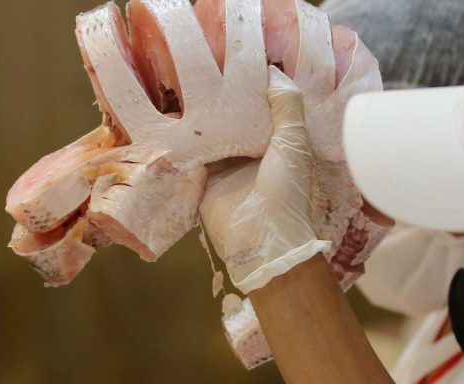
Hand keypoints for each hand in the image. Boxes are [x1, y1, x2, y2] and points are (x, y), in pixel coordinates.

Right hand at [199, 67, 330, 293]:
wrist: (262, 239)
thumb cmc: (285, 189)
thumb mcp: (293, 141)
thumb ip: (286, 106)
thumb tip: (271, 70)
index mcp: (277, 142)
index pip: (261, 108)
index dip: (249, 87)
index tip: (232, 63)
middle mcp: (251, 153)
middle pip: (233, 120)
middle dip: (219, 101)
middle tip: (199, 70)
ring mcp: (226, 168)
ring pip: (211, 136)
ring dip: (199, 120)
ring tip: (180, 88)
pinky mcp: (204, 182)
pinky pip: (192, 157)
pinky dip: (183, 143)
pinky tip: (169, 120)